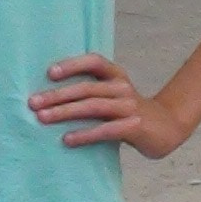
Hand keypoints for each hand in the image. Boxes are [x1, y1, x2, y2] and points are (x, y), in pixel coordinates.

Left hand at [30, 54, 190, 158]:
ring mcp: (129, 107)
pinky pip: (105, 130)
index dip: (72, 65)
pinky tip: (67, 139)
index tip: (49, 73)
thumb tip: (50, 97)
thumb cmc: (129, 112)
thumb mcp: (114, 95)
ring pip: (92, 106)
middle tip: (33, 102)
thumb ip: (92, 92)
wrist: (167, 128)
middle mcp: (122, 87)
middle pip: (86, 88)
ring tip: (43, 118)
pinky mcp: (134, 127)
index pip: (94, 62)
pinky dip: (84, 134)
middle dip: (57, 95)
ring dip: (65, 112)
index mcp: (116, 75)